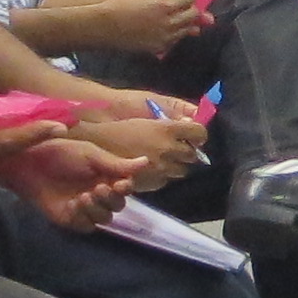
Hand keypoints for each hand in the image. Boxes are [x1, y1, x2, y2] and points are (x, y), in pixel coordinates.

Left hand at [4, 137, 140, 229]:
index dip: (126, 188)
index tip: (122, 184)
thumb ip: (116, 163)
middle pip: (117, 206)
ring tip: (84, 196)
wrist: (28, 162)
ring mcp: (84, 208)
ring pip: (104, 219)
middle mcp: (98, 193)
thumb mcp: (90, 155)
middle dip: (111, 199)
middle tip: (98, 188)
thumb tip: (146, 161)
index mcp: (106, 176)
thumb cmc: (59, 152)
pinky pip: (86, 226)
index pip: (126, 188)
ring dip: (98, 209)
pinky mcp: (69, 219)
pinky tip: (74, 204)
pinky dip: (84, 217)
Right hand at [76, 110, 205, 190]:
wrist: (98, 145)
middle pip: (193, 155)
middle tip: (176, 147)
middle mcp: (168, 149)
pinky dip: (162, 174)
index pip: (200, 133)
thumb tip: (190, 125)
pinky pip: (166, 180)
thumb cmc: (121, 126)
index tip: (194, 135)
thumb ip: (172, 120)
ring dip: (176, 164)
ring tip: (162, 158)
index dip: (198, 135)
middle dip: (187, 151)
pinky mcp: (152, 182)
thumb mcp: (148, 116)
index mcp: (168, 129)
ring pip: (181, 170)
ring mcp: (161, 168)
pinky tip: (150, 167)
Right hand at [97, 0, 203, 56]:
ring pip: (187, 29)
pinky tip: (166, 26)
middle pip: (193, 14)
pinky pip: (176, 40)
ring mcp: (165, 37)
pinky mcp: (159, 47)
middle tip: (180, 3)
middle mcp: (168, 22)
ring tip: (173, 14)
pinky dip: (175, 32)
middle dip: (189, 6)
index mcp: (165, 5)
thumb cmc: (121, 3)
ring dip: (184, 20)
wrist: (105, 26)